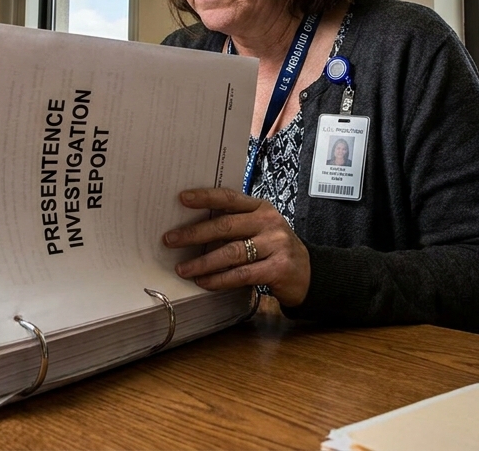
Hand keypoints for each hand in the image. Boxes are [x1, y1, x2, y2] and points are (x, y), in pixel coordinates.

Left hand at [163, 188, 310, 305]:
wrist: (308, 273)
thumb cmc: (275, 249)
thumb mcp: (260, 229)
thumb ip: (235, 225)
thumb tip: (193, 229)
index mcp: (261, 207)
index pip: (230, 198)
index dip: (206, 197)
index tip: (182, 198)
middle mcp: (269, 222)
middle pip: (226, 225)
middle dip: (194, 233)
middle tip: (170, 240)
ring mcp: (276, 244)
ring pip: (231, 252)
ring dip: (203, 262)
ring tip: (183, 269)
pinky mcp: (278, 268)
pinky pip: (241, 274)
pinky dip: (219, 279)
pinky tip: (204, 282)